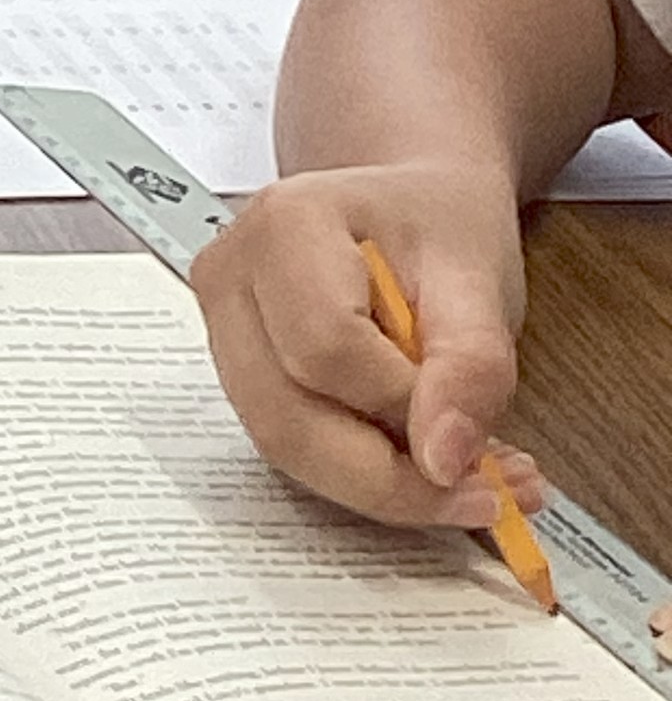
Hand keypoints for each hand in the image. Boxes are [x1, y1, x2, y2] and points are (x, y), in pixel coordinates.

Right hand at [190, 158, 542, 524]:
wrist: (413, 210)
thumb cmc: (439, 225)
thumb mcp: (480, 277)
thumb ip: (471, 366)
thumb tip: (444, 459)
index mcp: (283, 226)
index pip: (325, 350)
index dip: (401, 405)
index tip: (476, 439)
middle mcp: (229, 279)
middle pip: (286, 418)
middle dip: (388, 474)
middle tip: (478, 490)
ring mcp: (220, 332)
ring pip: (282, 447)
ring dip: (378, 481)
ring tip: (462, 473)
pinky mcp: (235, 375)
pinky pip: (289, 447)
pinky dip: (363, 470)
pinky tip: (420, 458)